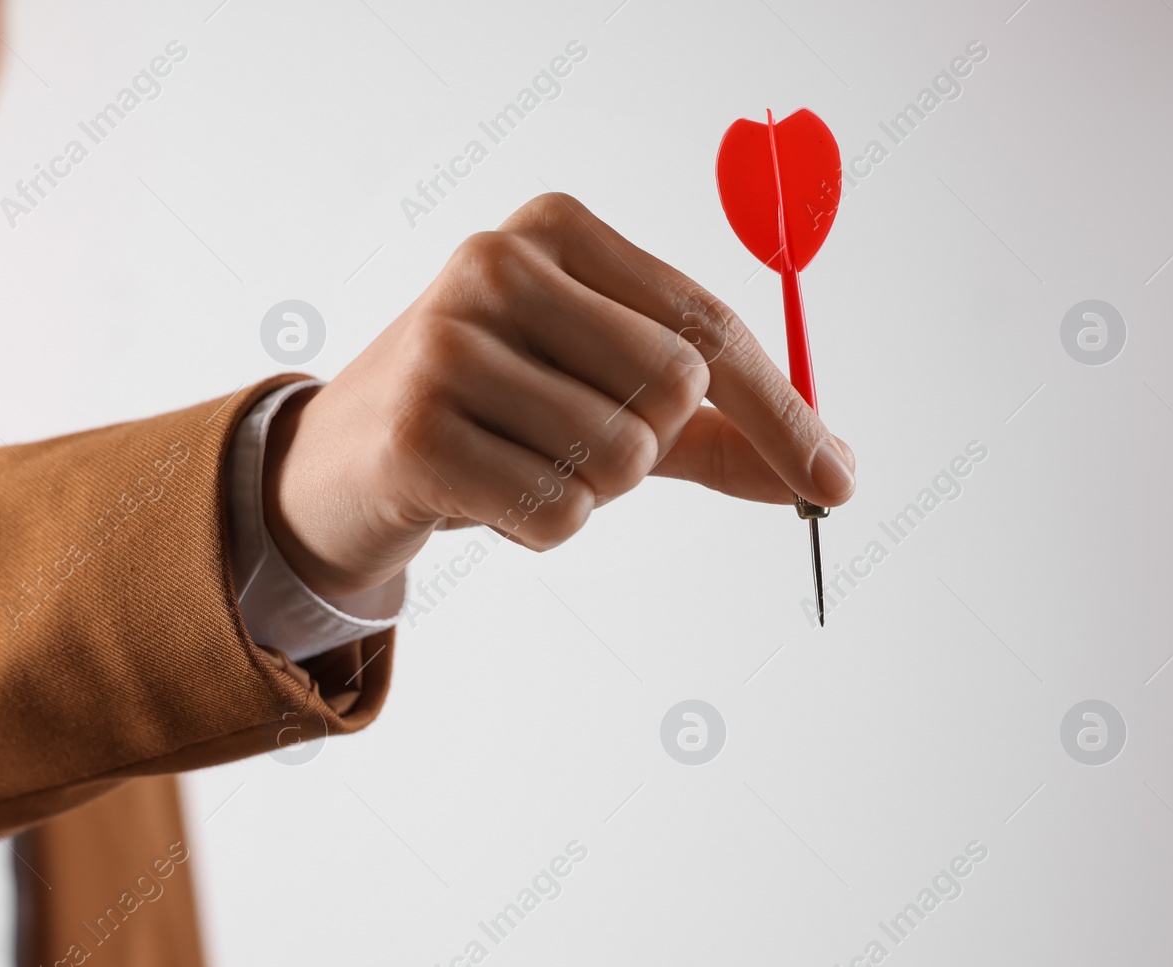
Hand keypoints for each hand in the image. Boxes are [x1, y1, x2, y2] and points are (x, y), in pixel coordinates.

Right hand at [260, 192, 855, 598]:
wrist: (340, 460)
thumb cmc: (490, 415)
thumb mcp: (602, 394)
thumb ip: (713, 425)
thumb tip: (827, 472)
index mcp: (555, 230)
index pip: (709, 322)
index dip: (781, 411)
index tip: (832, 481)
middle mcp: (498, 264)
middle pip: (674, 389)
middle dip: (646, 448)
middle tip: (567, 443)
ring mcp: (448, 342)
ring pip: (620, 460)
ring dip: (590, 493)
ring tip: (518, 465)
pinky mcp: (418, 430)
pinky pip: (559, 514)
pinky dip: (541, 529)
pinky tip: (482, 496)